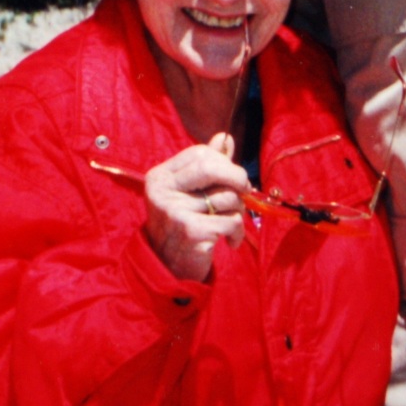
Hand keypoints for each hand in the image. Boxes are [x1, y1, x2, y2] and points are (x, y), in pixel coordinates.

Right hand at [142, 133, 249, 282]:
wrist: (169, 268)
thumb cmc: (183, 224)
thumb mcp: (189, 192)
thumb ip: (206, 165)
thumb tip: (224, 137)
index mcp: (160, 176)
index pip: (200, 153)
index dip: (225, 162)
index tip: (234, 178)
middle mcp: (163, 192)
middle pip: (212, 168)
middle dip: (237, 178)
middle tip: (245, 191)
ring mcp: (175, 212)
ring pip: (228, 196)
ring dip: (238, 210)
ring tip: (229, 222)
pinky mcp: (191, 232)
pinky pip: (231, 221)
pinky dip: (238, 231)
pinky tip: (230, 241)